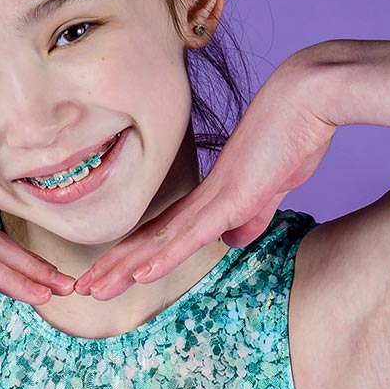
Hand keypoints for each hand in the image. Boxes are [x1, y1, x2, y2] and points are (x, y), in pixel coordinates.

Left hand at [73, 55, 338, 298]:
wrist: (306, 99)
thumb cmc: (293, 136)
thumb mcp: (272, 189)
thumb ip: (252, 216)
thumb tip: (233, 241)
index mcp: (211, 197)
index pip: (164, 233)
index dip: (136, 256)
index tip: (111, 274)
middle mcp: (203, 197)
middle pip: (150, 238)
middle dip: (115, 266)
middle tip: (83, 288)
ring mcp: (214, 198)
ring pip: (159, 240)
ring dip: (124, 268)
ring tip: (92, 289)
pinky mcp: (231, 198)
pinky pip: (191, 234)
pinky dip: (164, 256)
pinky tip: (140, 275)